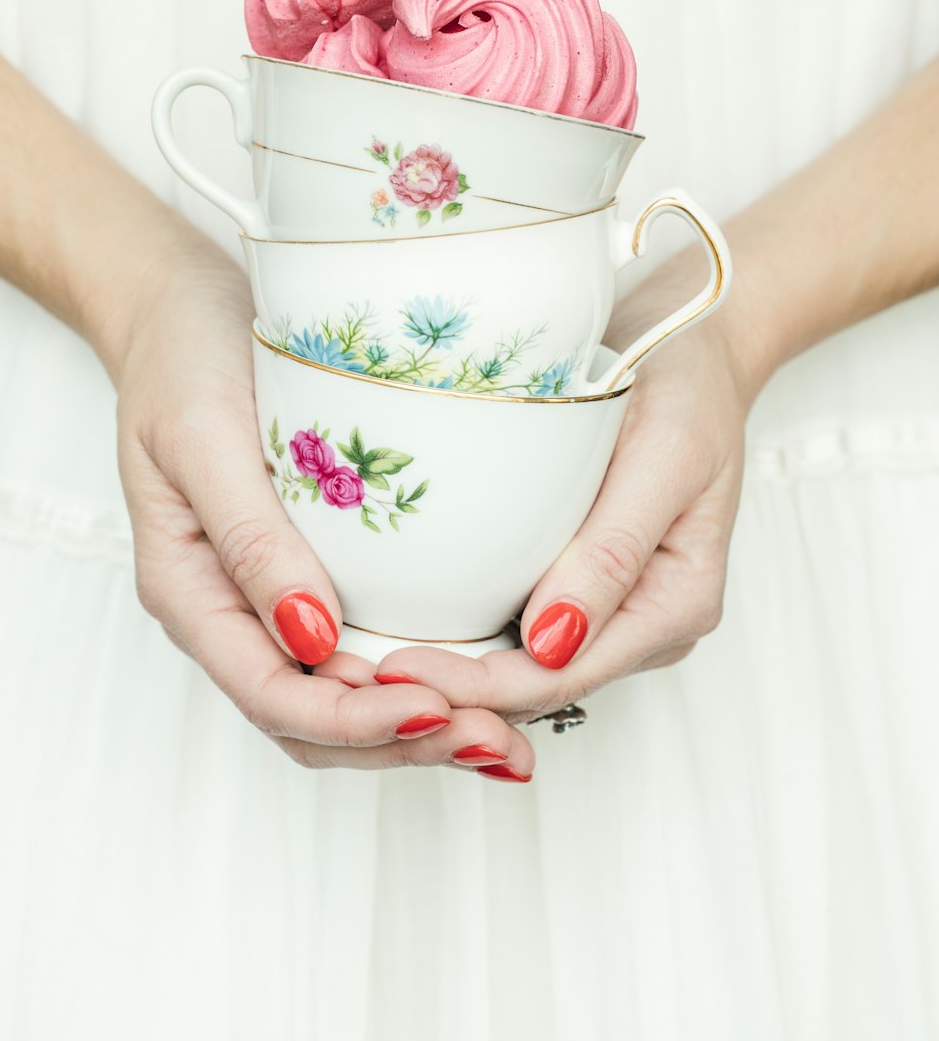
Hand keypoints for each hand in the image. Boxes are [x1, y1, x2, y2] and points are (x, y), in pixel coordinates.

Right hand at [114, 246, 534, 774]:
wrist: (183, 309)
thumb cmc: (184, 358)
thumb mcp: (202, 435)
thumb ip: (249, 537)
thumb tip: (313, 639)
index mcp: (193, 594)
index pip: (274, 697)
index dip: (356, 721)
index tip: (436, 708)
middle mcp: (236, 617)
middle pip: (317, 725)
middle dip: (406, 744)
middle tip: (502, 742)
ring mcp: (279, 604)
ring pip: (349, 704)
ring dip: (427, 731)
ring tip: (511, 739)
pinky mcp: (323, 579)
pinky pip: (371, 655)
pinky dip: (429, 683)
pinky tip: (492, 687)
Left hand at [350, 276, 752, 725]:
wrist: (692, 347)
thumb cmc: (687, 386)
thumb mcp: (663, 455)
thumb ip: (613, 551)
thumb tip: (552, 642)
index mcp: (675, 606)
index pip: (564, 674)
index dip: (478, 688)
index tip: (395, 672)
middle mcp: (641, 625)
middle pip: (535, 685)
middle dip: (448, 693)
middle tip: (349, 678)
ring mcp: (607, 610)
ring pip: (519, 669)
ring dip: (446, 674)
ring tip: (354, 665)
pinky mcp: (573, 583)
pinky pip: (512, 628)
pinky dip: (459, 638)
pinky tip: (393, 628)